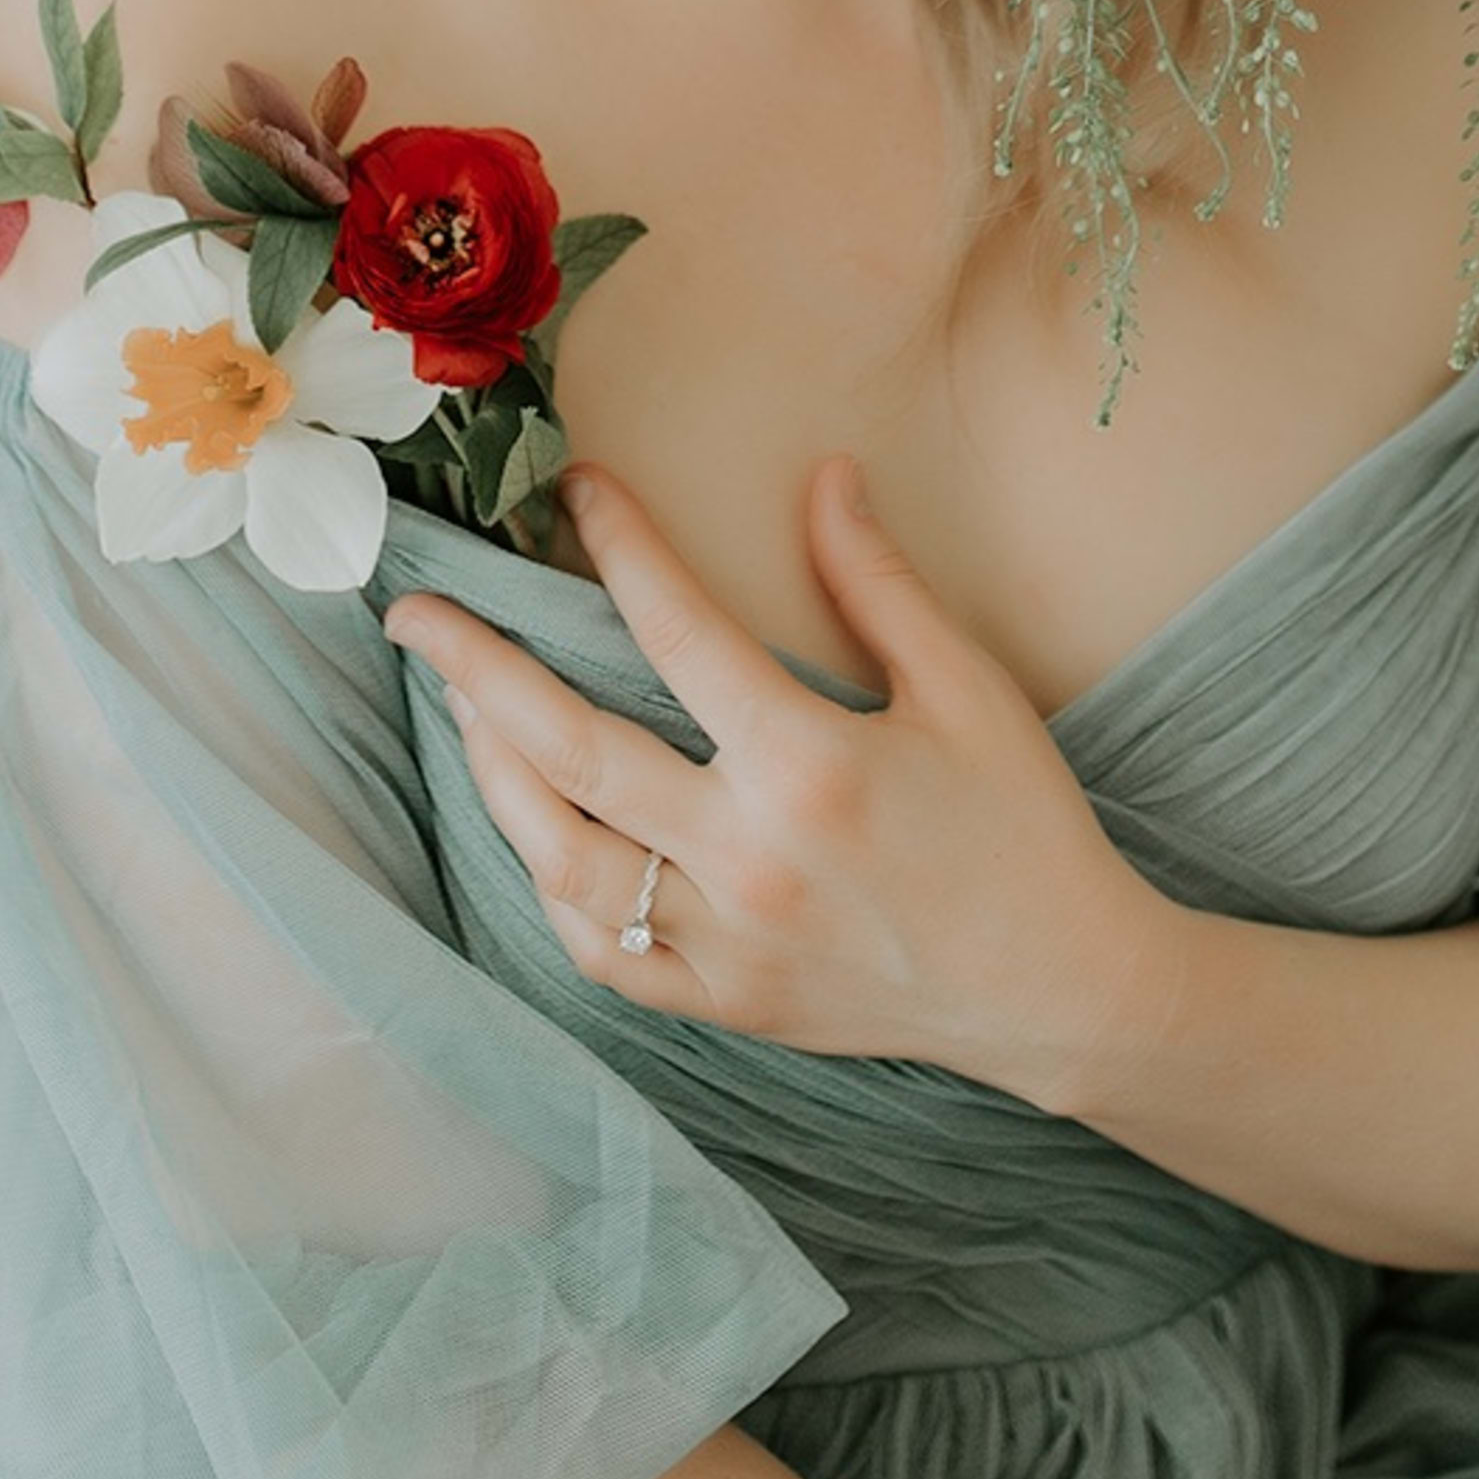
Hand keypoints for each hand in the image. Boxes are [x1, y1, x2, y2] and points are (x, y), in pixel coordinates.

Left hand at [384, 460, 1180, 1098]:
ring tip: (463, 706)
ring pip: (561, 860)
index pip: (677, 634)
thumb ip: (879, 584)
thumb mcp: (969, 690)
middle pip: (570, 751)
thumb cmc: (1022, 828)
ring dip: (495, 776)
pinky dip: (552, 888)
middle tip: (414, 614)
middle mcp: (749, 861)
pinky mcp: (724, 1004)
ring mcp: (726, 946)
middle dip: (477, 669)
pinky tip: (535, 828)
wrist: (1064, 990)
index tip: (577, 490)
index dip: (620, 547)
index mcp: (810, 768)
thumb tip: (821, 475)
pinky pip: (599, 953)